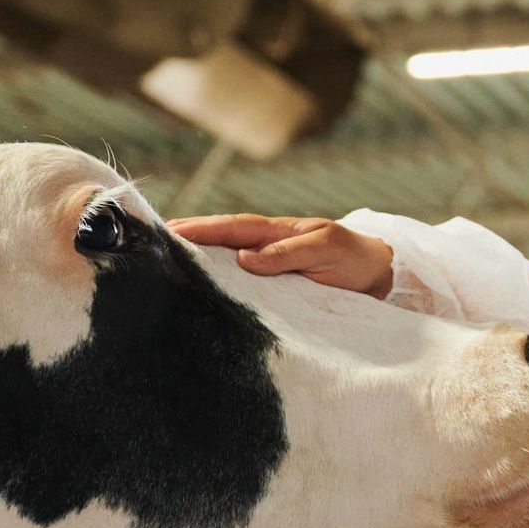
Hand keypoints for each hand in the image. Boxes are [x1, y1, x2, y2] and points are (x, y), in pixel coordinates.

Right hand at [168, 214, 395, 298]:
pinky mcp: (276, 294)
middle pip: (220, 243)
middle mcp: (267, 249)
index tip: (167, 231)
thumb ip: (288, 253)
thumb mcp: (326, 251)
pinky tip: (200, 299)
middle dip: (186, 242)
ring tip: (162, 272)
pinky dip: (220, 290)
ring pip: (226, 265)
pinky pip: (242, 289)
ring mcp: (269, 269)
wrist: (381, 279)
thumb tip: (245, 259)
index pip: (231, 229)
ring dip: (198, 266)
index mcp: (276, 233)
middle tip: (147, 247)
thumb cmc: (354, 259)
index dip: (200, 229)